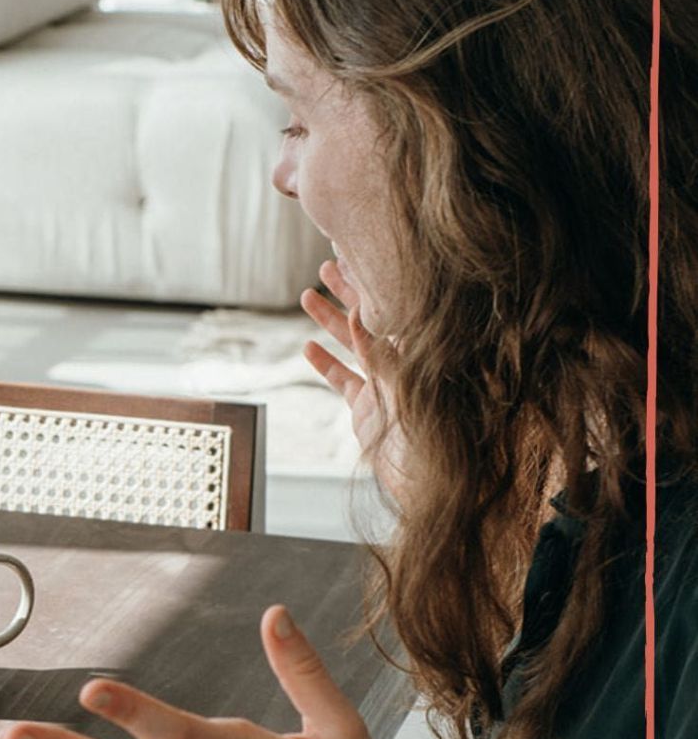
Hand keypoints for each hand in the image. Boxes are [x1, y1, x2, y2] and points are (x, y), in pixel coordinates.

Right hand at [301, 260, 408, 501]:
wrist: (425, 486)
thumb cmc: (431, 441)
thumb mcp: (407, 391)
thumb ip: (383, 353)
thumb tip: (365, 312)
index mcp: (418, 354)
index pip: (395, 306)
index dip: (375, 279)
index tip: (356, 252)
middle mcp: (401, 364)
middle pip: (372, 316)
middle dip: (350, 288)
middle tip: (329, 261)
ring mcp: (382, 385)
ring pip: (351, 343)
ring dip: (329, 319)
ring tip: (307, 295)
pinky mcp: (367, 409)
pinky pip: (342, 380)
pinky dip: (324, 363)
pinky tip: (306, 347)